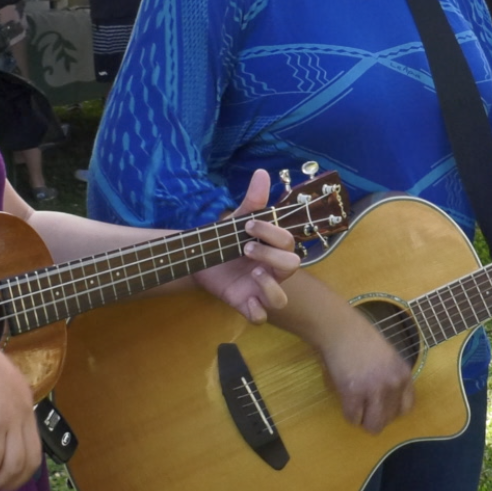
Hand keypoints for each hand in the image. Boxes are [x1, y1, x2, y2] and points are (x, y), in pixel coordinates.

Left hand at [194, 170, 300, 322]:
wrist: (199, 258)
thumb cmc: (225, 239)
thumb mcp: (237, 220)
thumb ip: (252, 201)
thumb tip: (262, 173)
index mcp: (273, 248)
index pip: (287, 241)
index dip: (272, 233)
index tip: (248, 225)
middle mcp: (272, 270)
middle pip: (292, 266)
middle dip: (271, 255)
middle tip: (246, 248)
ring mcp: (260, 289)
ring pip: (281, 299)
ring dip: (271, 287)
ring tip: (253, 274)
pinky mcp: (245, 304)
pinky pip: (260, 317)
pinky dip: (256, 313)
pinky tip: (247, 302)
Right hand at [318, 312, 414, 432]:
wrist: (340, 329)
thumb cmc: (360, 339)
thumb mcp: (388, 358)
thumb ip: (391, 378)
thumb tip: (384, 404)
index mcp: (403, 374)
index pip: (406, 408)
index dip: (391, 410)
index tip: (380, 405)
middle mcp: (393, 384)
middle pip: (389, 420)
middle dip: (375, 416)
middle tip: (364, 405)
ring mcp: (374, 390)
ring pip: (373, 426)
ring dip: (363, 420)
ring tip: (355, 406)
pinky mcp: (354, 394)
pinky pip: (353, 418)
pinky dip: (348, 413)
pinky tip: (345, 398)